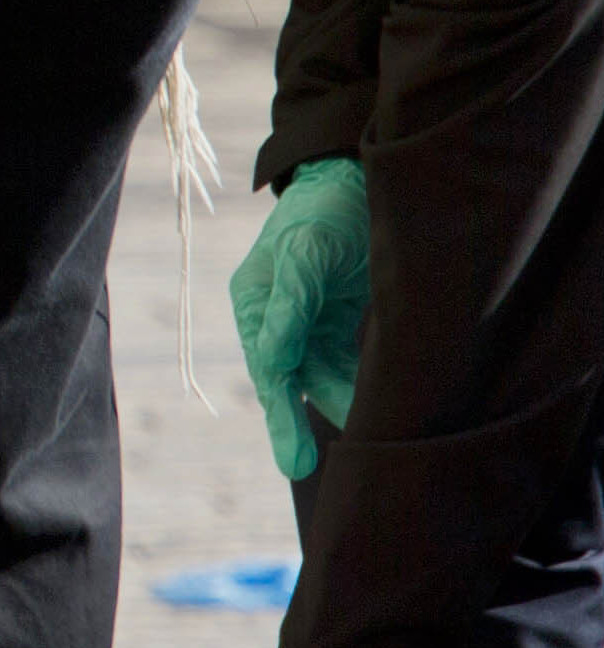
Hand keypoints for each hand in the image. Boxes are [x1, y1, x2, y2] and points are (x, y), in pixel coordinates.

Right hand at [229, 156, 368, 479]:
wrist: (362, 177)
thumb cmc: (324, 209)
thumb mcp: (305, 251)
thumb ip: (290, 304)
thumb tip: (271, 361)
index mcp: (258, 305)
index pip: (269, 370)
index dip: (280, 416)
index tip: (294, 462)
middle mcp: (283, 319)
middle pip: (296, 382)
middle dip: (305, 424)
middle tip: (309, 470)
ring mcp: (316, 320)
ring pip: (330, 376)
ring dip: (347, 404)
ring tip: (372, 440)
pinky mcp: (349, 318)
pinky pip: (357, 361)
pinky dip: (369, 382)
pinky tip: (389, 404)